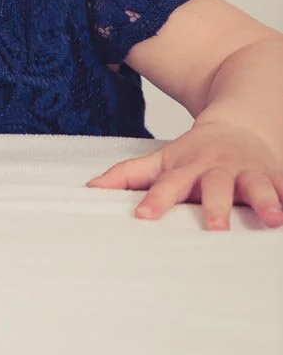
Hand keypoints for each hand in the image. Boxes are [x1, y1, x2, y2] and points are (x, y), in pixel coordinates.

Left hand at [86, 121, 282, 229]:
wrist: (239, 124)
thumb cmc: (194, 152)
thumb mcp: (161, 160)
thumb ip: (128, 176)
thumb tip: (89, 189)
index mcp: (186, 167)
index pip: (167, 185)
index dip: (156, 200)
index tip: (144, 216)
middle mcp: (217, 169)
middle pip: (214, 187)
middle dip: (215, 207)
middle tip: (215, 229)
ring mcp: (247, 172)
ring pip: (256, 186)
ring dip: (265, 201)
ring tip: (272, 220)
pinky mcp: (274, 178)